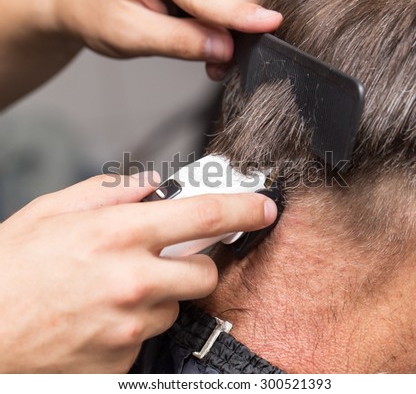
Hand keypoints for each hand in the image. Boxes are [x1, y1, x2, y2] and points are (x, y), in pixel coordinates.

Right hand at [0, 173, 276, 372]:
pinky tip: (104, 316)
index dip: (242, 208)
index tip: (263, 207)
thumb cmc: (10, 269)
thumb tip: (151, 183)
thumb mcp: (53, 212)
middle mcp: (132, 279)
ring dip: (161, 295)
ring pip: (176, 305)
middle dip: (196, 265)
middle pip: (206, 272)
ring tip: (118, 290)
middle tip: (169, 260)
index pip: (204, 215)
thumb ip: (111, 191)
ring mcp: (130, 324)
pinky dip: (137, 324)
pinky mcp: (123, 359)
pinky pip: (150, 335)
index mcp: (119, 233)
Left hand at [50, 0, 282, 78]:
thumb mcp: (132, 35)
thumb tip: (225, 48)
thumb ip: (180, 41)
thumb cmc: (97, 12)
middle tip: (220, 64)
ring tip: (211, 55)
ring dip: (234, 24)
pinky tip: (210, 37)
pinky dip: (226, 18)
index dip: (238, 13)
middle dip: (239, 25)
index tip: (269, 26)